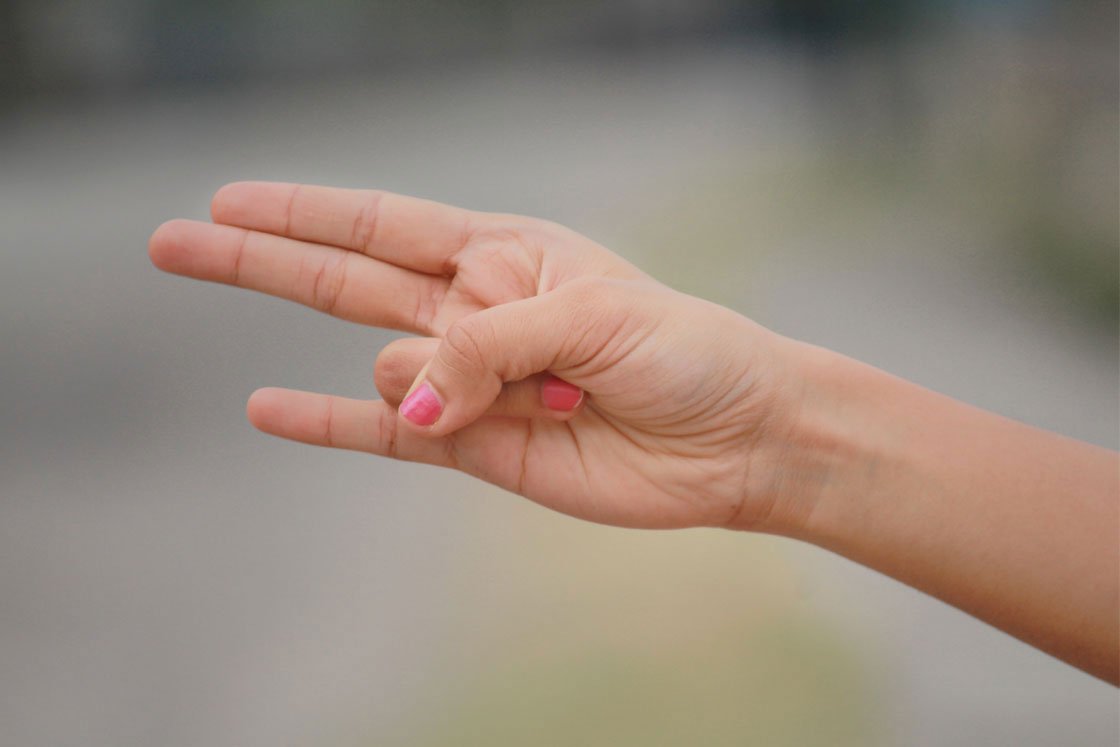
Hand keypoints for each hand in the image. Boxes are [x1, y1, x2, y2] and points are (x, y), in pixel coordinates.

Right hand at [149, 182, 800, 529]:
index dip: (305, 211)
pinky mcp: (475, 443)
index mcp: (503, 255)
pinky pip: (386, 432)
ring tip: (552, 400)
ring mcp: (469, 380)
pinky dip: (328, 423)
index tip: (231, 200)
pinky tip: (267, 408)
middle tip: (173, 241)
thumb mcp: (590, 318)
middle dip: (260, 259)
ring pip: (395, 371)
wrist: (731, 437)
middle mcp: (474, 312)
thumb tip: (404, 396)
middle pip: (343, 280)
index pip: (383, 224)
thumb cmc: (682, 351)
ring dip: (453, 387)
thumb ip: (486, 346)